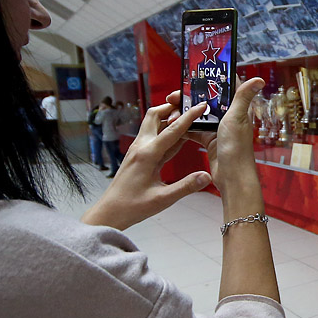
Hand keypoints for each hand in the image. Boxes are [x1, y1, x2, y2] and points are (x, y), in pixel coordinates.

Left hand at [81, 100, 211, 229]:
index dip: (189, 116)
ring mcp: (138, 150)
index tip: (201, 105)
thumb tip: (207, 176)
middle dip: (172, 107)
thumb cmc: (133, 206)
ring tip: (187, 117)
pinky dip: (166, 132)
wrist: (110, 212)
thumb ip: (186, 186)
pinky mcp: (138, 156)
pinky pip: (154, 138)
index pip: (173, 129)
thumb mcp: (163, 198)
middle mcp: (141, 147)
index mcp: (148, 154)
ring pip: (152, 124)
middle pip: (155, 115)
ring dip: (168, 118)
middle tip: (189, 104)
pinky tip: (178, 138)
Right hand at [166, 77, 264, 197]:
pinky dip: (183, 127)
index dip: (211, 80)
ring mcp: (217, 129)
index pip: (224, 88)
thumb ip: (243, 97)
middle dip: (190, 97)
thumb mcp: (237, 117)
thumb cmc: (237, 148)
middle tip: (175, 96)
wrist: (232, 177)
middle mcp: (227, 117)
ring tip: (171, 112)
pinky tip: (173, 124)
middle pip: (206, 101)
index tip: (196, 74)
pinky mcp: (208, 140)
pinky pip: (193, 129)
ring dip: (184, 112)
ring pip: (197, 115)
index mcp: (237, 109)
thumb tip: (258, 79)